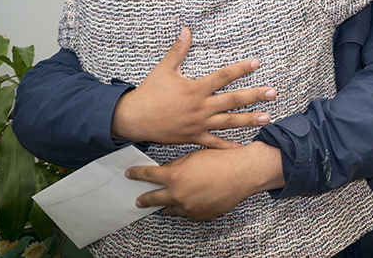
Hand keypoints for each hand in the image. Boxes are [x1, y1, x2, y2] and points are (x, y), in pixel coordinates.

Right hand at [112, 27, 275, 148]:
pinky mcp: (194, 137)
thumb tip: (186, 29)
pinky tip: (243, 146)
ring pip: (229, 122)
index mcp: (196, 89)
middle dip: (254, 96)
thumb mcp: (164, 69)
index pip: (223, 76)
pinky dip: (228, 146)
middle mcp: (201, 107)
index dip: (241, 69)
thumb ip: (178, 50)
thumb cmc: (149, 93)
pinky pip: (214, 143)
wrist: (134, 119)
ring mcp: (199, 124)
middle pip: (233, 100)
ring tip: (267, 117)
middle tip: (272, 92)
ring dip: (249, 119)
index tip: (257, 63)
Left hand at [126, 142, 284, 220]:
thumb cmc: (220, 160)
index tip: (130, 174)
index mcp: (174, 177)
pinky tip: (191, 200)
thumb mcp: (193, 156)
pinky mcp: (200, 215)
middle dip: (144, 199)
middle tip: (139, 200)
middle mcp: (178, 195)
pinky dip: (186, 207)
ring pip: (171, 209)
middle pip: (153, 199)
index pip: (148, 176)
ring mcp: (189, 208)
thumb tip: (166, 172)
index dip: (137, 174)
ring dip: (167, 204)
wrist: (242, 173)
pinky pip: (188, 213)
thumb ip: (176, 165)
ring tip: (166, 201)